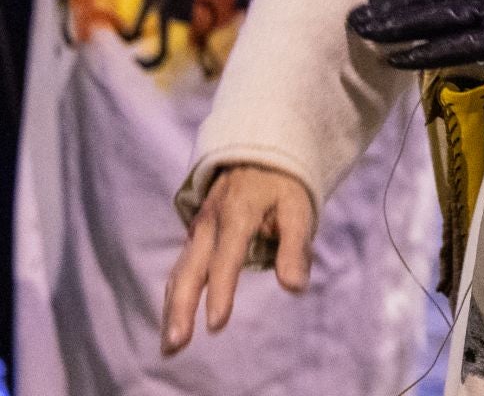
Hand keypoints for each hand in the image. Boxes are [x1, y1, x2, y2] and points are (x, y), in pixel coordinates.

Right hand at [162, 165, 313, 355]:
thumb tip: (295, 287)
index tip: (216, 324)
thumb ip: (295, 247)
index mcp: (237, 214)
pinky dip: (175, 296)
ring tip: (170, 345)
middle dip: (181, 309)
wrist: (256, 153)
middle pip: (190, 271)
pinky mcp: (194, 237)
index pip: (226, 258)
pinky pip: (181, 269)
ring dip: (172, 309)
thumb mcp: (298, 208)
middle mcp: (210, 224)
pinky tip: (173, 321)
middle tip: (176, 344)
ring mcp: (198, 231)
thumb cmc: (282, 185)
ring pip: (180, 273)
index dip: (221, 291)